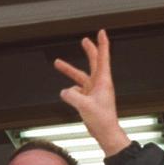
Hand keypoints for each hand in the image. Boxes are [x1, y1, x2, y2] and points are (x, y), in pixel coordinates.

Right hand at [55, 30, 129, 155]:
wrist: (105, 132)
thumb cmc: (103, 119)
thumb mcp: (85, 106)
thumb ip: (72, 96)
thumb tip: (65, 91)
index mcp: (103, 81)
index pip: (103, 58)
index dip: (102, 44)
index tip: (101, 32)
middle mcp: (99, 84)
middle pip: (93, 62)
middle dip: (88, 50)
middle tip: (84, 40)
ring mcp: (93, 91)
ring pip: (80, 76)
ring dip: (69, 70)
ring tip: (58, 63)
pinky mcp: (88, 98)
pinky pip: (76, 91)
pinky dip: (70, 91)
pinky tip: (66, 94)